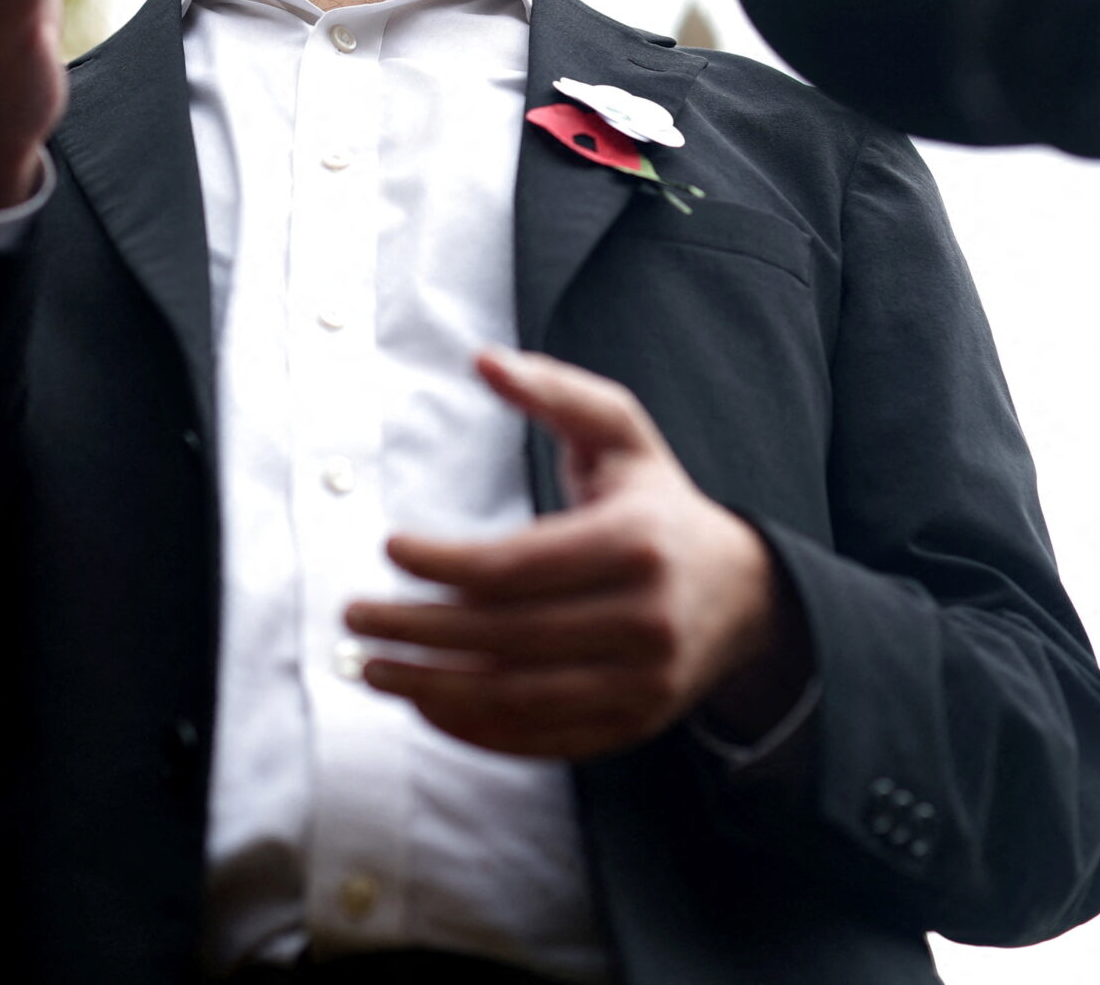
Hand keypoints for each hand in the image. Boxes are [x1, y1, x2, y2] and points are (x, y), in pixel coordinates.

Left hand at [350, 349, 804, 760]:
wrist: (744, 594)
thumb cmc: (658, 504)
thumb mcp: (621, 433)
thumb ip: (556, 390)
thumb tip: (482, 361)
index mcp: (635, 544)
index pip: (513, 567)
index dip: (440, 565)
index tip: (389, 551)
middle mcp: (645, 621)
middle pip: (503, 637)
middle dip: (416, 631)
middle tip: (355, 619)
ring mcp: (643, 683)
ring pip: (515, 697)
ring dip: (431, 688)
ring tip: (373, 669)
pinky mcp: (633, 725)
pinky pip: (540, 738)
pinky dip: (475, 730)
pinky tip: (426, 704)